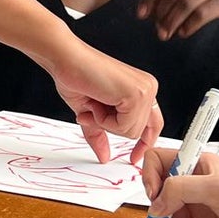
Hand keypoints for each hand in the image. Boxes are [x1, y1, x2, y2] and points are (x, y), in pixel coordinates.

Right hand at [46, 37, 161, 163]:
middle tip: (93, 108)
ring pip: (131, 132)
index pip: (153, 123)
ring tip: (94, 101)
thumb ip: (101, 133)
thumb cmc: (76, 77)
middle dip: (110, 126)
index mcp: (142, 89)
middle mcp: (148, 88)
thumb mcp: (91, 112)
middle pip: (138, 131)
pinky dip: (105, 120)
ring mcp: (145, 89)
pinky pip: (124, 126)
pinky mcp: (137, 93)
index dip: (144, 142)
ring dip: (105, 122)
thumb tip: (104, 156)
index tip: (134, 157)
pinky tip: (97, 101)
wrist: (65, 59)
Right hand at [142, 145, 218, 217]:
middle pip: (159, 194)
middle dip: (158, 211)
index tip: (155, 195)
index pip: (159, 161)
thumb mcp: (218, 189)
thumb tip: (154, 204)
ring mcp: (203, 212)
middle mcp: (199, 187)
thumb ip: (179, 189)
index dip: (151, 176)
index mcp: (200, 166)